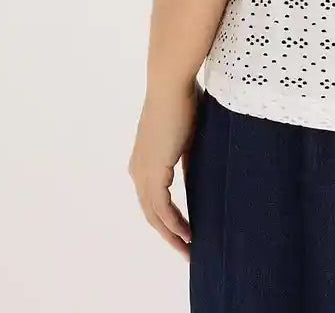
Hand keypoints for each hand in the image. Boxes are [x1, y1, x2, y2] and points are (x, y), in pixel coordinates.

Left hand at [128, 79, 200, 259]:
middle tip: (186, 250)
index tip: (184, 231)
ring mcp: (143, 171)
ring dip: (171, 234)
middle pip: (151, 212)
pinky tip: (187, 234)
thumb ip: (187, 158)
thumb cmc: (183, 99)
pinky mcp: (153, 172)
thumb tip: (195, 177)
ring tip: (189, 249)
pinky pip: (161, 209)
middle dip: (168, 233)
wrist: (172, 84)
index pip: (153, 197)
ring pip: (154, 215)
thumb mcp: (188, 135)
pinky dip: (174, 225)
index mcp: (144, 158)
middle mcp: (139, 168)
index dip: (167, 217)